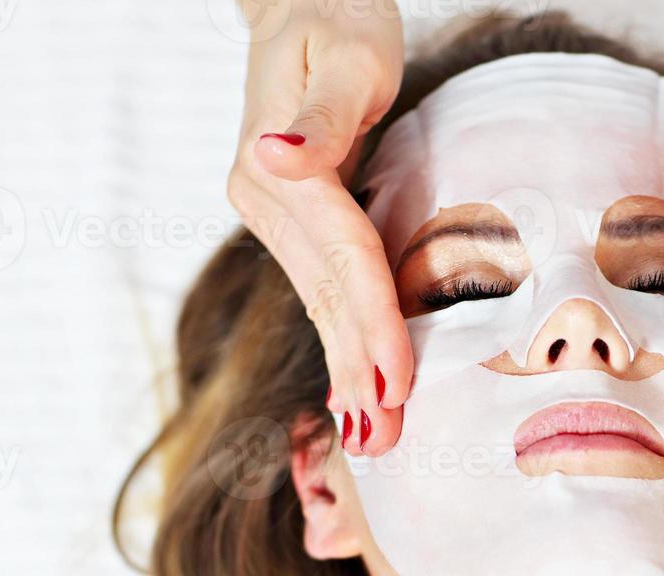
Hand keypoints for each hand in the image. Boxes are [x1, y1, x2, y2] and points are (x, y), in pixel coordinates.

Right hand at [227, 0, 409, 455]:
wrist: (304, 2)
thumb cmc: (337, 17)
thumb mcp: (343, 53)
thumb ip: (318, 112)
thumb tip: (277, 157)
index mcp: (276, 167)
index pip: (341, 258)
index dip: (371, 322)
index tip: (397, 383)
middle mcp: (265, 199)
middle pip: (326, 296)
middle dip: (359, 370)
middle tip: (383, 443)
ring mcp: (273, 214)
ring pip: (321, 303)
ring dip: (348, 371)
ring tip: (373, 436)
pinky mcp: (291, 221)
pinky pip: (323, 289)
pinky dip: (343, 340)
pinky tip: (359, 385)